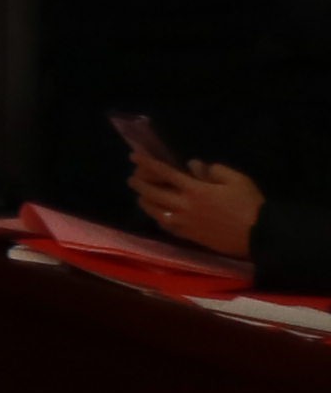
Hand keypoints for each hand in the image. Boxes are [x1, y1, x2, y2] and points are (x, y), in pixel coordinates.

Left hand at [130, 149, 265, 258]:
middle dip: (139, 183)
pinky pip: (167, 227)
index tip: (133, 155)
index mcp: (195, 189)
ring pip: (155, 212)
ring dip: (145, 202)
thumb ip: (212, 170)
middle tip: (132, 178)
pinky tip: (158, 215)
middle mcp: (184, 206)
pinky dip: (158, 218)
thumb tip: (193, 165)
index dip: (146, 163)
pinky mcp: (190, 237)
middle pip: (153, 193)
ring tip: (141, 196)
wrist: (261, 235)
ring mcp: (185, 223)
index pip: (164, 172)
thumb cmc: (250, 204)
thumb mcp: (236, 179)